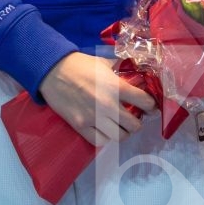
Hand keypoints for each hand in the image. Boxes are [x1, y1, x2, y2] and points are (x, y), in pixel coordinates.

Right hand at [38, 52, 156, 147]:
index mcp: (116, 86)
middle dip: (137, 122)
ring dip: (123, 132)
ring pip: (120, 136)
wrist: (53, 71)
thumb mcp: (104, 63)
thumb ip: (120, 71)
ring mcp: (93, 118)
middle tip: (134, 117)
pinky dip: (106, 138)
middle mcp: (107, 105)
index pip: (144, 101)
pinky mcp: (80, 126)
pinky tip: (105, 130)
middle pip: (134, 125)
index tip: (150, 106)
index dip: (150, 105)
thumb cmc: (80, 65)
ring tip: (120, 126)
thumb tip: (135, 74)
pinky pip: (100, 141)